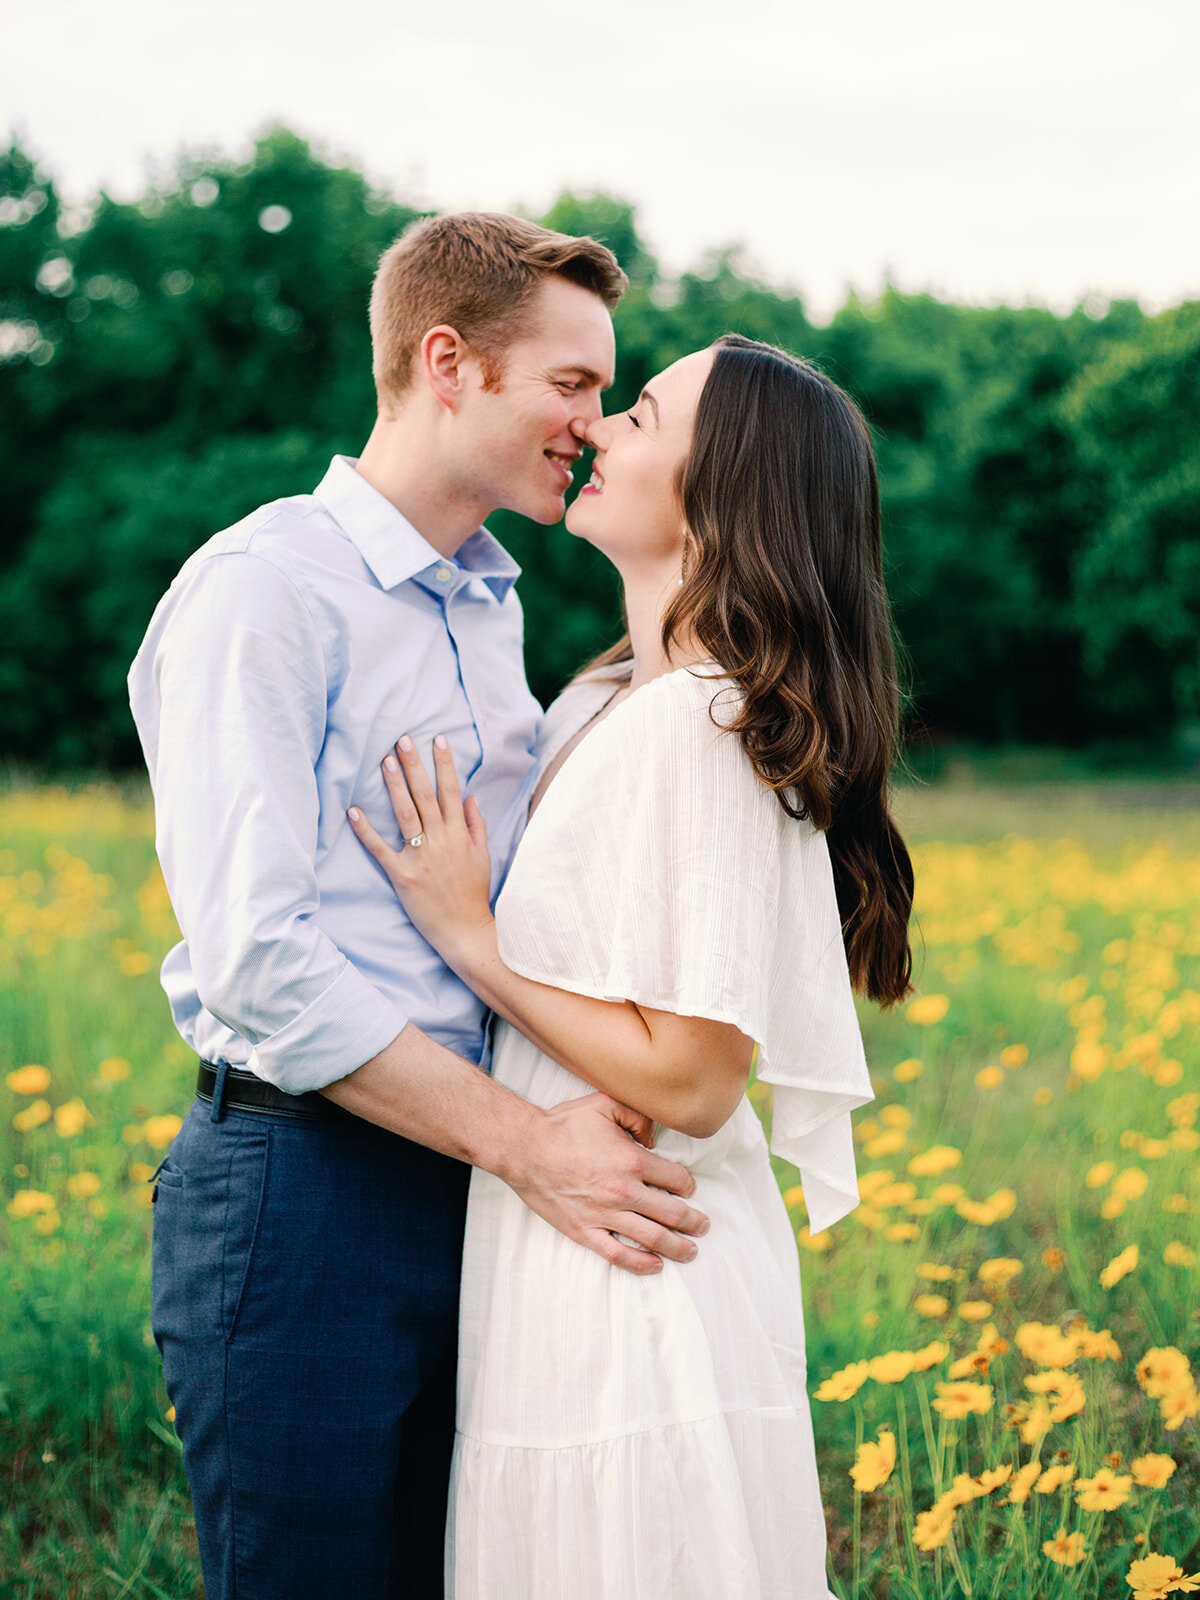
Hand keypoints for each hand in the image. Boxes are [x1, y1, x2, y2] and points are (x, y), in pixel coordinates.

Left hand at [348, 735, 492, 958]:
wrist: (465, 930)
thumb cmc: (473, 893)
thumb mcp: (482, 856)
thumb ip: (475, 826)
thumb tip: (470, 798)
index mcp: (459, 834)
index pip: (451, 790)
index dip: (445, 764)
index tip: (438, 740)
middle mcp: (440, 840)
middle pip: (426, 795)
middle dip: (414, 765)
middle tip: (403, 739)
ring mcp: (420, 856)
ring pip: (406, 814)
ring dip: (395, 786)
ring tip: (385, 761)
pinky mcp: (402, 875)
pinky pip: (381, 849)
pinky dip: (366, 830)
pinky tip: (354, 811)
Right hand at [502, 1091, 709, 1274]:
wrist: (524, 1148)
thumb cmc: (563, 1125)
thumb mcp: (604, 1103)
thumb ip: (637, 1115)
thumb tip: (655, 1137)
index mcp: (632, 1161)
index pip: (676, 1180)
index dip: (688, 1186)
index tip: (689, 1190)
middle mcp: (623, 1191)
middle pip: (672, 1213)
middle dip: (693, 1222)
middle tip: (703, 1226)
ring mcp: (604, 1214)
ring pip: (652, 1238)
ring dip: (677, 1246)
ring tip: (691, 1251)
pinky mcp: (585, 1231)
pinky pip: (618, 1254)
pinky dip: (641, 1264)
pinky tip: (655, 1265)